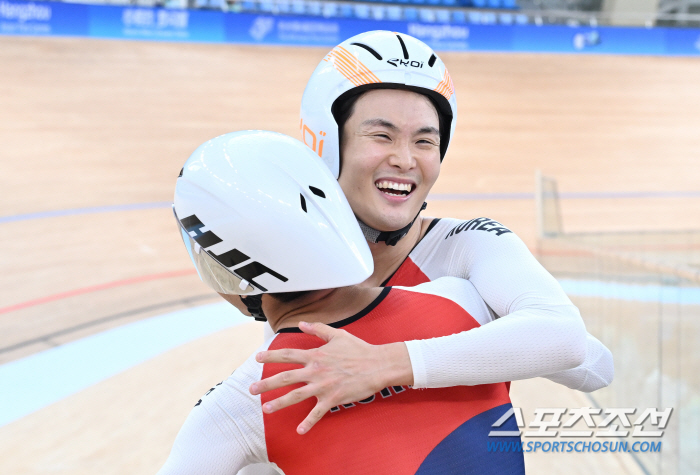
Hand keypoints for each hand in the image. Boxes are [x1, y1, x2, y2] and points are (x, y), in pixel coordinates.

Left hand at [249, 321, 412, 434]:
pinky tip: (299, 431)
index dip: (271, 355)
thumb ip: (317, 328)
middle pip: (286, 377)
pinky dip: (308, 422)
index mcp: (316, 354)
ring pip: (296, 396)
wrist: (378, 365)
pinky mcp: (333, 399)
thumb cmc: (359, 349)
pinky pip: (318, 413)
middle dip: (267, 383)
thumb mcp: (337, 334)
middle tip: (251, 389)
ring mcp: (323, 386)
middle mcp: (316, 370)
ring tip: (266, 409)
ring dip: (279, 403)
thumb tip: (300, 323)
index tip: (257, 357)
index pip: (288, 354)